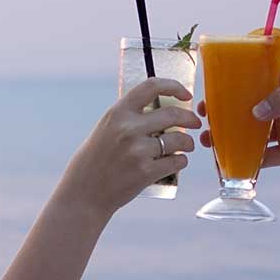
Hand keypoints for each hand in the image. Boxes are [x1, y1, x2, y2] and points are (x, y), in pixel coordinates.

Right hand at [65, 78, 200, 213]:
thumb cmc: (96, 160)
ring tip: (186, 146)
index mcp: (118, 113)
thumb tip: (160, 108)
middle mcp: (128, 128)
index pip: (151, 86)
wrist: (84, 192)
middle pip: (174, 114)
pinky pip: (177, 161)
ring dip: (188, 143)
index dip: (174, 86)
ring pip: (180, 139)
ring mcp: (138, 150)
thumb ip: (128, 117)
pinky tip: (177, 162)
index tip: (185, 94)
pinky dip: (181, 161)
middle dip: (191, 118)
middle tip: (195, 123)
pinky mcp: (146, 172)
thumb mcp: (106, 129)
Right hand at [204, 65, 279, 172]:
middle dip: (226, 113)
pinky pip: (264, 158)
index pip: (258, 79)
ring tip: (209, 141)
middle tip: (206, 117)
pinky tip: (230, 164)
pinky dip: (248, 162)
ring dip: (231, 138)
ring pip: (252, 134)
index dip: (235, 83)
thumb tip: (256, 111)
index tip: (214, 87)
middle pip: (249, 108)